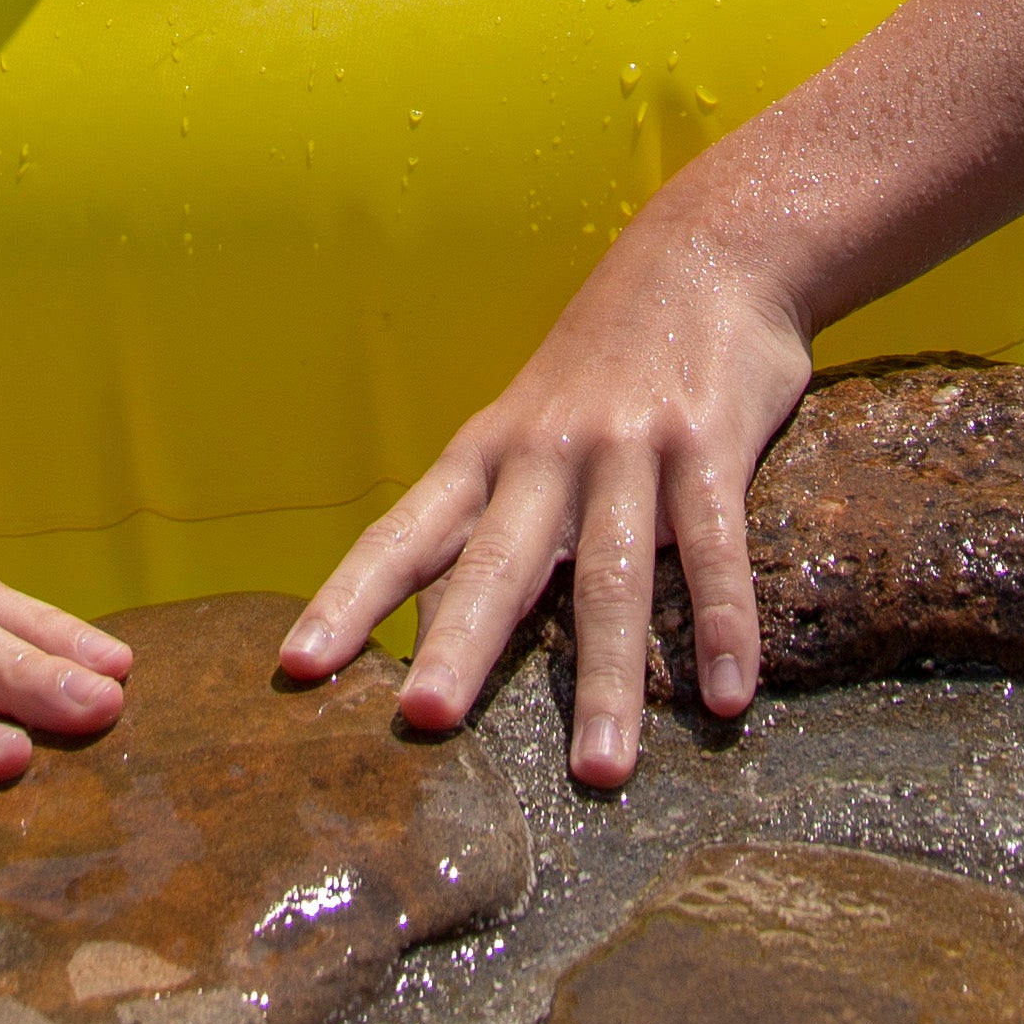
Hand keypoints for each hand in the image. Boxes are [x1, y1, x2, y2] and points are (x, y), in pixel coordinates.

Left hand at [278, 201, 812, 791]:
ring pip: (609, 576)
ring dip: (604, 680)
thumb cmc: (607, 358)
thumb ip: (497, 520)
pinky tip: (727, 698)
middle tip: (424, 725)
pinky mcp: (707, 443)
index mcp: (490, 452)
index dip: (349, 600)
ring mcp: (628, 447)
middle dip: (458, 646)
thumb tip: (443, 629)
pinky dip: (720, 624)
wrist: (709, 249)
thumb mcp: (530, 426)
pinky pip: (713, 547)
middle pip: (495, 562)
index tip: (296, 670)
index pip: (405, 534)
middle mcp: (547, 453)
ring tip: (598, 774)